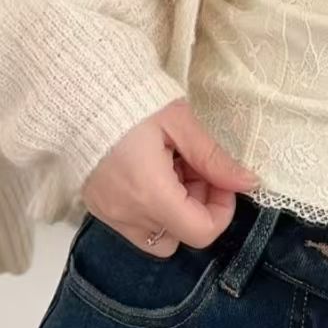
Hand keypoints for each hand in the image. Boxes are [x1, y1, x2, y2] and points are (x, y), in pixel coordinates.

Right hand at [81, 97, 260, 256]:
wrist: (79, 91)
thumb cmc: (131, 102)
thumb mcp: (180, 124)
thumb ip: (214, 159)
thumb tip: (248, 182)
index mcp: (150, 194)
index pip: (201, 232)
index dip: (221, 210)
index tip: (220, 180)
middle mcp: (127, 214)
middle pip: (181, 236)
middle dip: (198, 207)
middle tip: (194, 167)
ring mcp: (109, 214)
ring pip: (157, 236)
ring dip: (175, 212)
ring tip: (171, 170)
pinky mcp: (98, 207)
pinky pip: (134, 225)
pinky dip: (151, 208)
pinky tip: (150, 172)